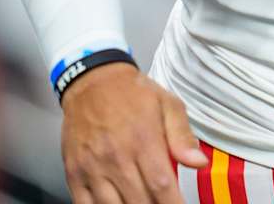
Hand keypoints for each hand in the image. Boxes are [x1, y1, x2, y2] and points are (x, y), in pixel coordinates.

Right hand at [60, 62, 208, 202]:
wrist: (92, 81)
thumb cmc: (133, 94)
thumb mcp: (168, 104)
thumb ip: (182, 136)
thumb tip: (199, 162)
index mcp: (143, 140)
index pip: (161, 186)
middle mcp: (116, 157)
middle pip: (138, 201)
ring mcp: (92, 167)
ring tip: (142, 203)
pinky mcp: (74, 172)